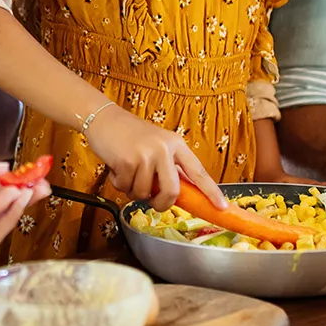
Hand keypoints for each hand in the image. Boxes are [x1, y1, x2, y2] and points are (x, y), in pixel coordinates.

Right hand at [85, 105, 215, 208]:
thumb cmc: (130, 135)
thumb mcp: (156, 145)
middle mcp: (164, 148)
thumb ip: (169, 166)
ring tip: (127, 173)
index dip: (211, 191)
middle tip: (153, 203)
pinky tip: (116, 168)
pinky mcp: (128, 161)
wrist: (104, 118)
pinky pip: (126, 188)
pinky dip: (119, 184)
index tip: (222, 207)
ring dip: (133, 190)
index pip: (198, 171)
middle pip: (172, 191)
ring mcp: (146, 154)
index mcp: (176, 144)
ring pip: (145, 193)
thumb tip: (178, 194)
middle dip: (161, 203)